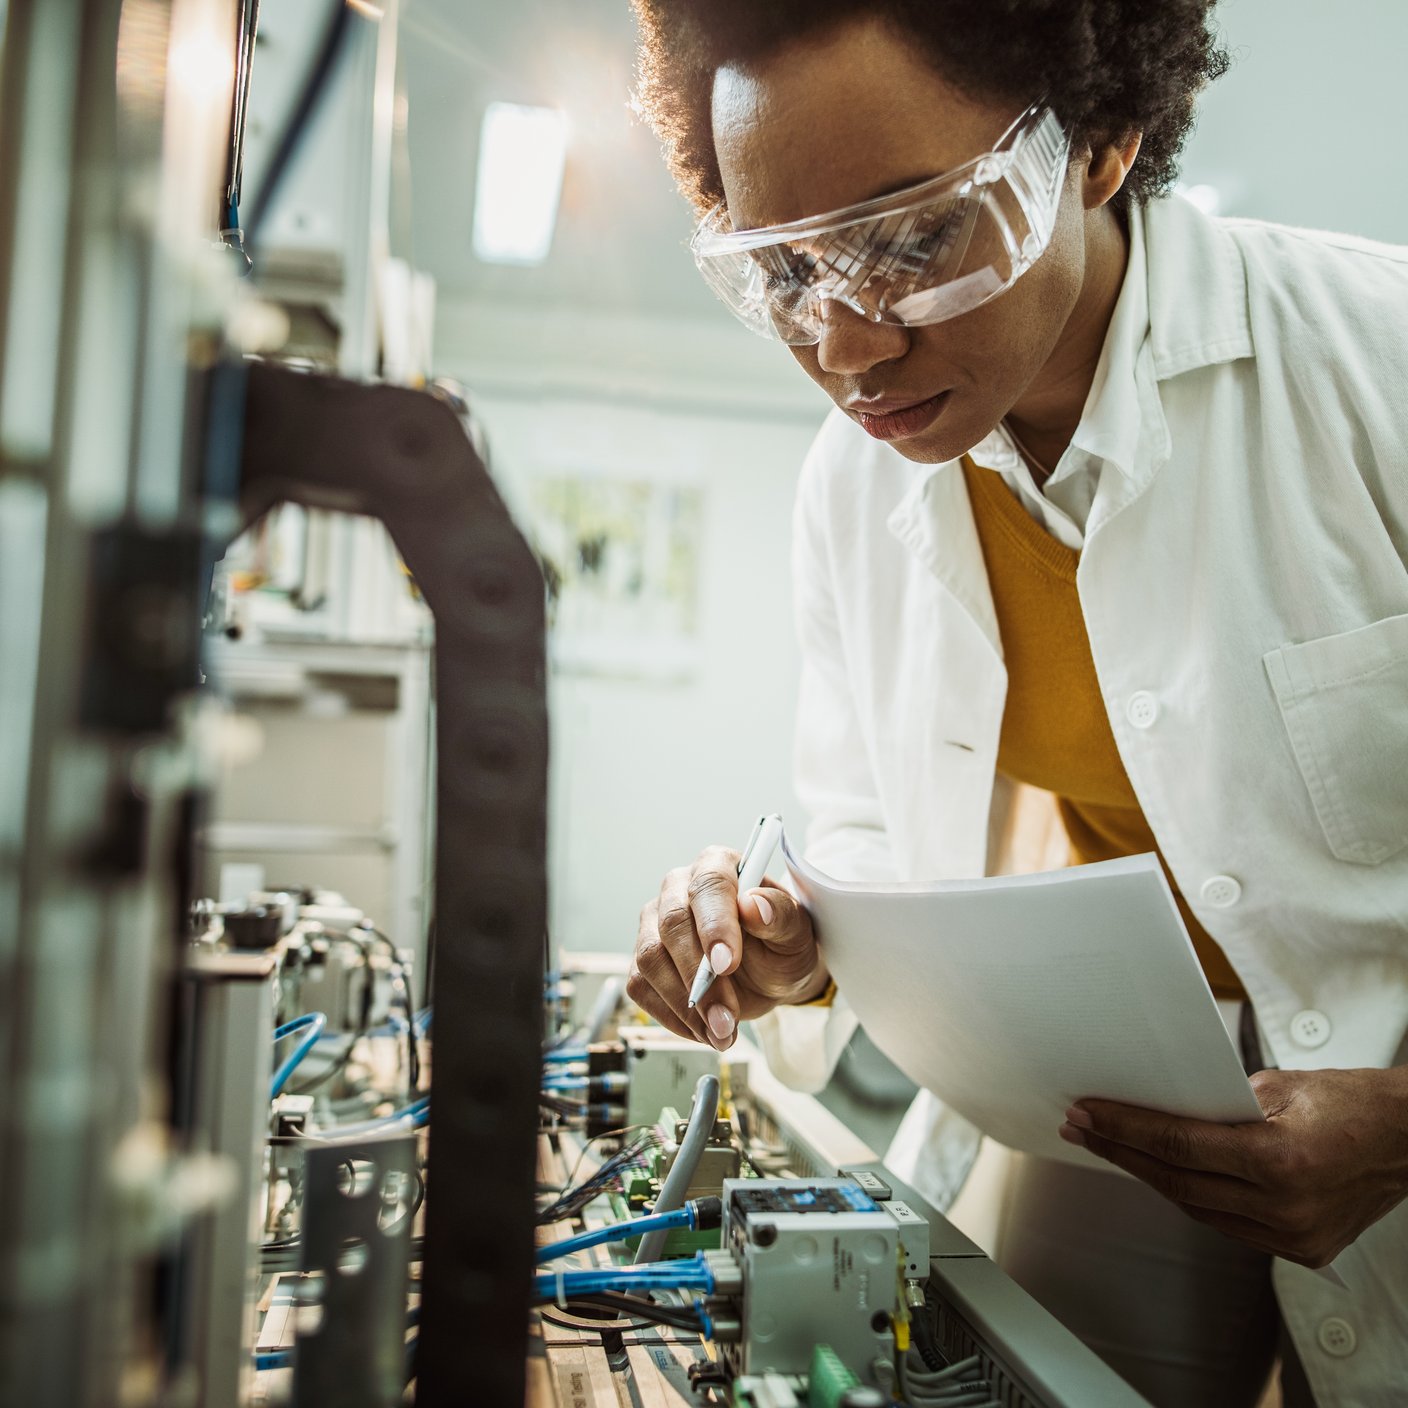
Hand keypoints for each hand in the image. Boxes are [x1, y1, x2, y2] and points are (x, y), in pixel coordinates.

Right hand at [627, 845, 826, 1050]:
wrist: (771, 973)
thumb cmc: (782, 943)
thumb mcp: (796, 932)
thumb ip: (780, 915)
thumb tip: (754, 905)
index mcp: (718, 867)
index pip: (709, 886)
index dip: (714, 925)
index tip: (726, 964)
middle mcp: (679, 889)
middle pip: (672, 924)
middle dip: (698, 978)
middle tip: (726, 1017)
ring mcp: (655, 923)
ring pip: (650, 959)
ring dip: (685, 1004)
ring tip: (722, 1032)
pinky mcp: (644, 959)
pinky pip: (641, 987)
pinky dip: (671, 1016)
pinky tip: (703, 1030)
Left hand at [1061, 1066, 1407, 1266]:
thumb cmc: (1353, 1102)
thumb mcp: (1282, 1084)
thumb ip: (1221, 1100)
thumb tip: (1163, 1104)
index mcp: (1281, 1160)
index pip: (1178, 1145)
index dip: (1124, 1129)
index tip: (1086, 1113)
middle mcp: (1285, 1207)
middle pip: (1178, 1181)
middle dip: (1121, 1152)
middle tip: (1080, 1127)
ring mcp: (1294, 1236)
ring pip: (1198, 1208)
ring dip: (1150, 1177)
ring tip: (1111, 1146)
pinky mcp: (1302, 1249)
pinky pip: (1228, 1224)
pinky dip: (1192, 1197)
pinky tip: (1163, 1173)